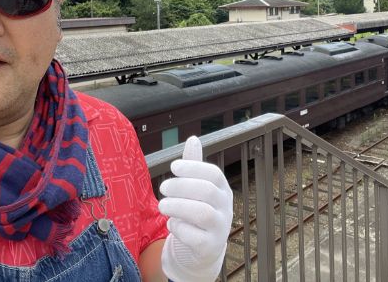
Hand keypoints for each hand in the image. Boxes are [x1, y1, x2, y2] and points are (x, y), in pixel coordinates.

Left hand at [158, 136, 232, 281]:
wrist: (204, 248)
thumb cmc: (198, 210)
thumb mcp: (197, 188)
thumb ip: (194, 165)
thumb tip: (193, 138)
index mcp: (223, 190)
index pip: (214, 174)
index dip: (193, 168)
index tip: (173, 167)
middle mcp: (225, 208)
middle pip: (207, 191)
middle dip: (181, 186)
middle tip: (162, 187)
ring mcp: (220, 228)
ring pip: (202, 213)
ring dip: (177, 206)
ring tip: (162, 205)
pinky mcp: (209, 247)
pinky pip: (195, 237)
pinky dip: (180, 228)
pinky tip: (172, 223)